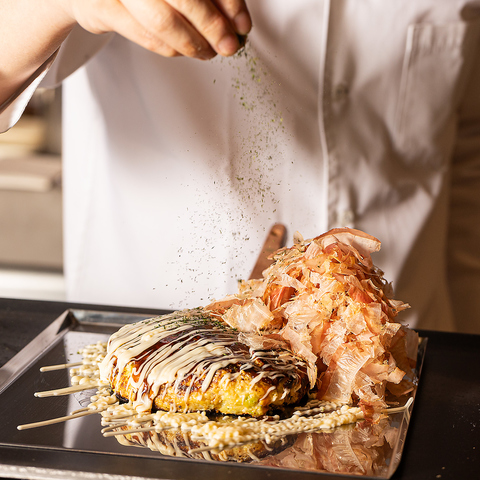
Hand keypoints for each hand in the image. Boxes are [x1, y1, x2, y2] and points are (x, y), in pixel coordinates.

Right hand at [59, 0, 251, 58]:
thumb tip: (237, 22)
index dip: (229, 2)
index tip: (242, 24)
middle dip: (213, 27)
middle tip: (228, 46)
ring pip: (163, 22)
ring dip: (192, 44)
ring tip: (209, 52)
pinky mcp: (102, 8)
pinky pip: (145, 37)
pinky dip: (170, 49)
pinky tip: (183, 50)